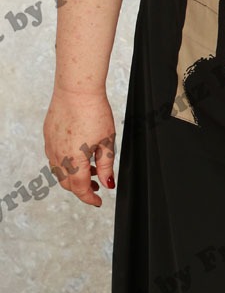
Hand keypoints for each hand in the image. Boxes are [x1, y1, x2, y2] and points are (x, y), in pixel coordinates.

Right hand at [43, 89, 115, 207]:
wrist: (77, 90)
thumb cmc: (94, 112)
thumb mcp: (107, 142)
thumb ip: (106, 166)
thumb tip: (108, 183)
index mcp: (74, 161)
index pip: (80, 189)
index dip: (90, 198)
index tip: (98, 202)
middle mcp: (58, 156)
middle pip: (67, 183)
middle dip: (82, 188)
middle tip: (97, 186)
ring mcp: (50, 146)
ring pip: (59, 171)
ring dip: (74, 175)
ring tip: (91, 168)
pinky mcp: (48, 136)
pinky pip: (54, 157)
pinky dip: (66, 162)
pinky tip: (79, 154)